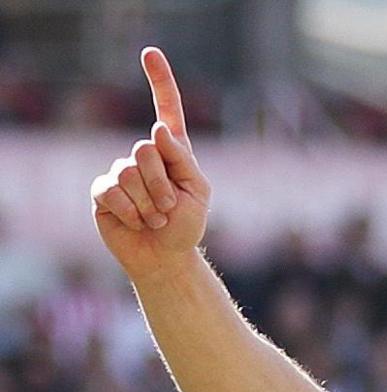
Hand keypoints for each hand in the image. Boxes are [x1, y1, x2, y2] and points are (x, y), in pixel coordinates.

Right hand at [90, 47, 211, 281]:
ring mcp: (119, 171)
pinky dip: (132, 212)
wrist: (164, 256)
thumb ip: (182, 159)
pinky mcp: (102, 190)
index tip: (149, 52)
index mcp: (171, 151)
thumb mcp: (197, 191)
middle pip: (145, 150)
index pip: (167, 109)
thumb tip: (156, 128)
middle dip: (162, 185)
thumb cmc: (185, 224)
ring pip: (129, 173)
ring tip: (155, 219)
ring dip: (149, 203)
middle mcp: (143, 156)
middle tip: (169, 209)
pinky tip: (136, 222)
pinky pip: (113, 191)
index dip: (159, 81)